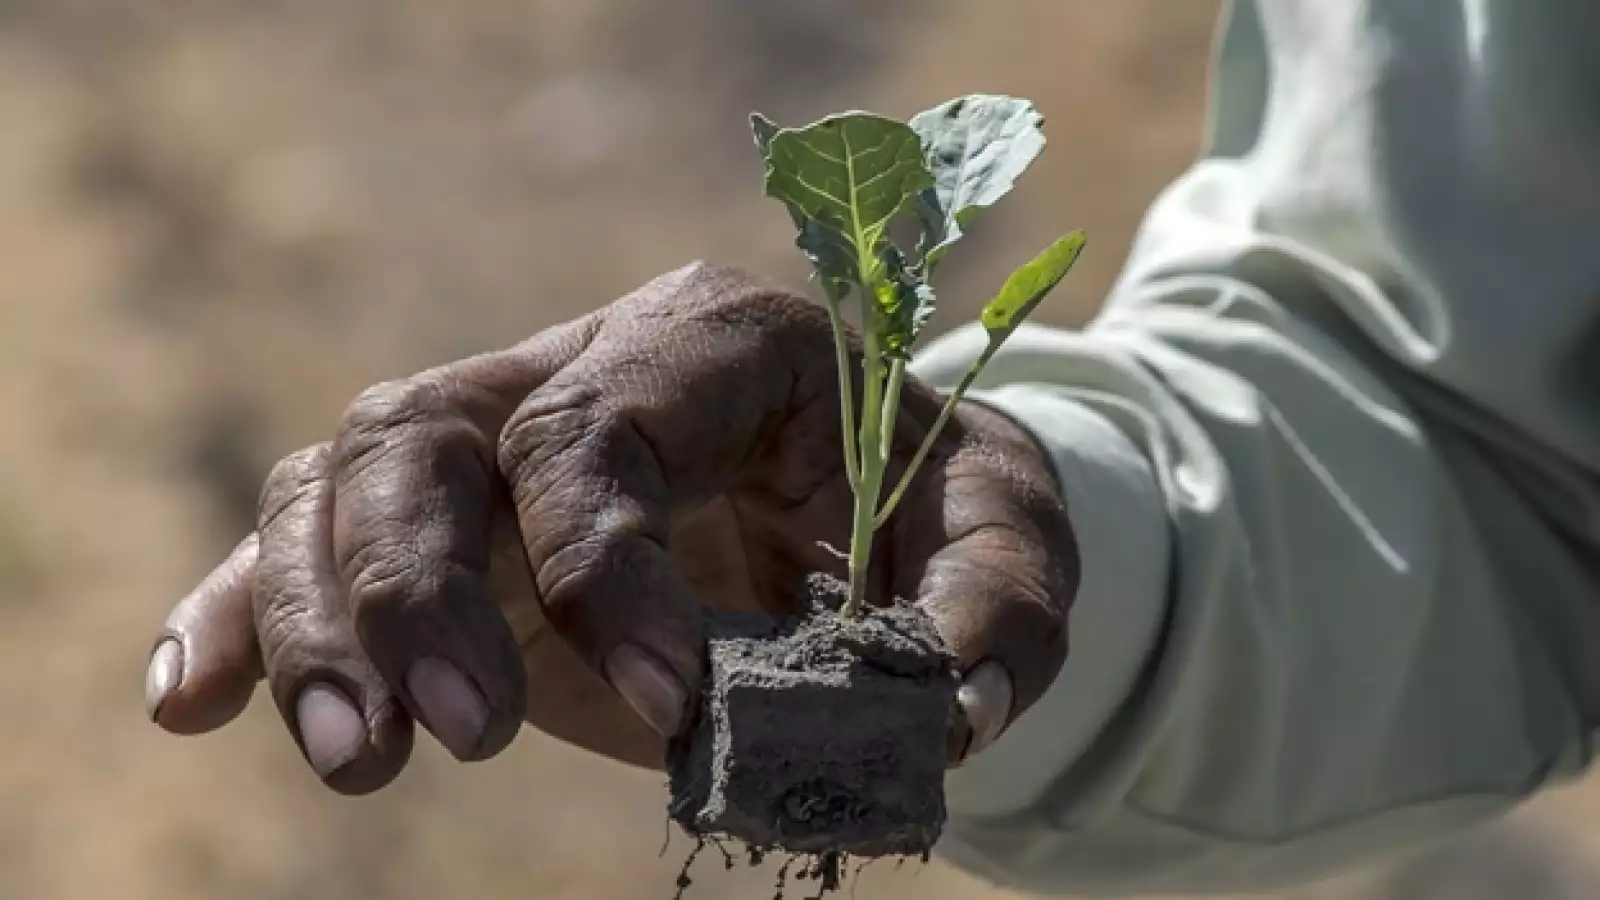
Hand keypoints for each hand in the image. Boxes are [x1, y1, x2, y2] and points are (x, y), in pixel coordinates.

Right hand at [144, 262, 1077, 793]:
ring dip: (320, 617)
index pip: (602, 433)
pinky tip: (192, 700)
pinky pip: (313, 535)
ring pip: (344, 477)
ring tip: (357, 764)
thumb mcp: (1006, 537)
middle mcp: (579, 367)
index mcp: (713, 342)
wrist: (877, 504)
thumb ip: (997, 614)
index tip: (670, 707)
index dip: (605, 568)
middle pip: (429, 434)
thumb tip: (948, 721)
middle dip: (419, 589)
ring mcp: (498, 437)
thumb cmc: (933, 503)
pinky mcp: (458, 523)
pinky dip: (245, 612)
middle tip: (462, 740)